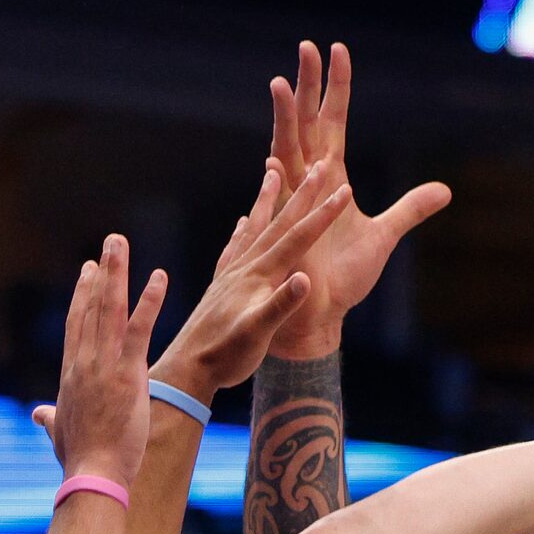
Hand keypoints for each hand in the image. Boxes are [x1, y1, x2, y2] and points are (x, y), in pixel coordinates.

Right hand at [34, 235, 165, 489]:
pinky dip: (149, 302)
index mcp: (71, 374)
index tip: (88, 270)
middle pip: (90, 307)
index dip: (81, 295)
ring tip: (123, 243)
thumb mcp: (59, 434)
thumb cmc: (79, 460)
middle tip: (111, 243)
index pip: (76, 324)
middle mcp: (83, 362)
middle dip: (102, 272)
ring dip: (118, 273)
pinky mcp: (128, 374)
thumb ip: (50, 419)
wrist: (93, 474)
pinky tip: (159, 278)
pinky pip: (139, 330)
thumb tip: (38, 414)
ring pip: (109, 309)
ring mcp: (104, 366)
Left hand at [151, 160, 352, 401]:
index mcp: (259, 276)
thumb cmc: (227, 356)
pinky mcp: (220, 286)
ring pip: (253, 228)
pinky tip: (242, 224)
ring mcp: (230, 275)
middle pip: (278, 224)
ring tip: (272, 172)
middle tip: (317, 165)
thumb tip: (306, 279)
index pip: (297, 238)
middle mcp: (244, 267)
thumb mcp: (258, 334)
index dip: (323, 214)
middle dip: (301, 194)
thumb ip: (281, 305)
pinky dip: (242, 232)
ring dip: (266, 200)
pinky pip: (235, 249)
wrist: (189, 368)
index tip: (345, 189)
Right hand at [265, 41, 450, 358]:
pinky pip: (283, 201)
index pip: (333, 122)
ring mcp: (295, 203)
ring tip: (279, 83)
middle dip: (306, 86)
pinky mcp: (288, 231)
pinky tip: (274, 155)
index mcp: (331, 177)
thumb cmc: (345, 279)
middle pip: (306, 123)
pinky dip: (279, 177)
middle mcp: (310, 182)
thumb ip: (411, 209)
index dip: (337, 88)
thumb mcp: (385, 236)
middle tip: (307, 46)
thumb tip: (444, 190)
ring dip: (283, 120)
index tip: (339, 51)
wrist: (323, 313)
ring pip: (287, 150)